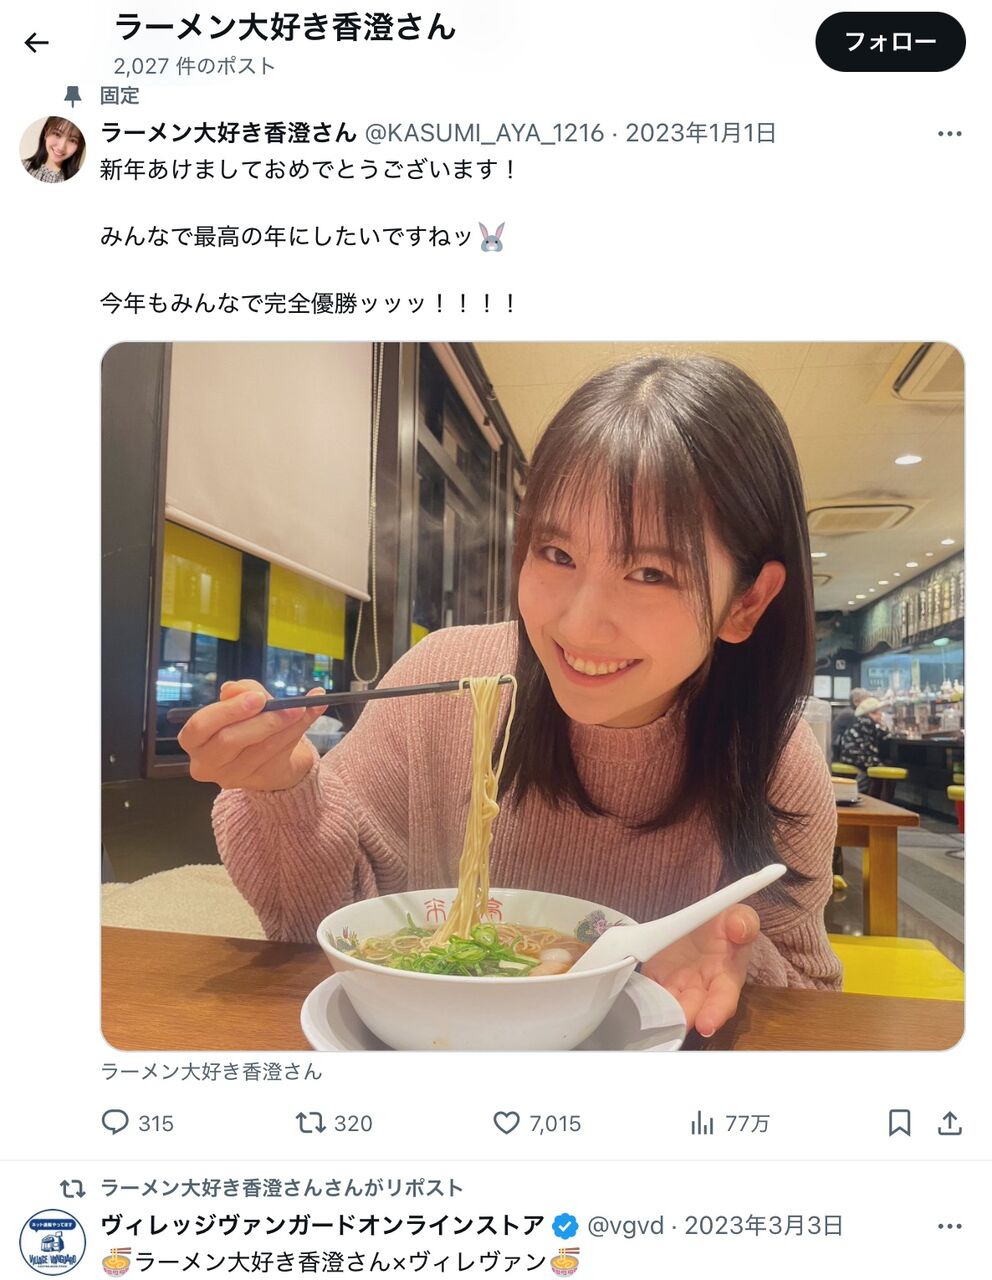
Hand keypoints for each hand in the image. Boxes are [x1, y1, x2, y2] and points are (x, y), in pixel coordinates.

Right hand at [177, 679, 327, 791]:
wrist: (265, 756)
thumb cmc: (244, 724)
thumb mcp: (239, 704)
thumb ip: (240, 693)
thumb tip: (236, 688)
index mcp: (194, 740)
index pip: (200, 725)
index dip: (228, 710)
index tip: (257, 698)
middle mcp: (207, 763)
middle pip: (231, 740)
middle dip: (262, 720)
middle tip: (287, 705)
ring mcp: (233, 777)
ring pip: (261, 749)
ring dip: (287, 725)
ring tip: (303, 707)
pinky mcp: (259, 781)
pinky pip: (281, 754)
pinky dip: (300, 729)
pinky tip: (314, 710)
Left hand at [640, 905, 759, 1037]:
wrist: (701, 921)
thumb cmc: (724, 926)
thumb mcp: (738, 918)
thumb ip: (743, 922)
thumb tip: (740, 928)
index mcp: (726, 976)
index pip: (723, 1000)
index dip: (716, 1013)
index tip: (707, 1025)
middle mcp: (701, 988)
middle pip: (692, 1009)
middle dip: (683, 1019)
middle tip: (674, 1027)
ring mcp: (676, 985)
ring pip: (667, 1005)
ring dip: (661, 1014)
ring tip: (653, 1019)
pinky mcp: (656, 978)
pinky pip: (647, 990)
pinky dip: (641, 997)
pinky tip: (635, 1002)